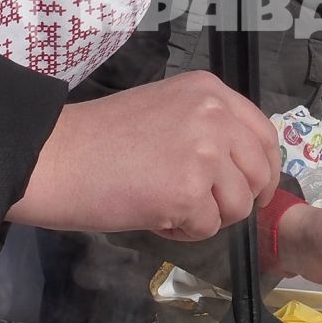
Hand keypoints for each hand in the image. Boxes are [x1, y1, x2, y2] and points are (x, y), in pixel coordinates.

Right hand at [9, 71, 277, 240]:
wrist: (56, 156)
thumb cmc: (100, 138)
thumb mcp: (166, 111)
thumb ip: (207, 128)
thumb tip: (242, 167)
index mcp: (210, 91)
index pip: (265, 135)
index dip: (263, 170)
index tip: (252, 190)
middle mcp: (215, 115)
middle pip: (258, 173)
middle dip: (236, 200)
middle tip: (201, 207)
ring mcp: (205, 152)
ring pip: (238, 205)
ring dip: (206, 217)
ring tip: (165, 205)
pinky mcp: (189, 190)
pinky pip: (207, 228)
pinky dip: (182, 231)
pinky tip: (152, 215)